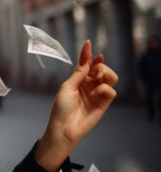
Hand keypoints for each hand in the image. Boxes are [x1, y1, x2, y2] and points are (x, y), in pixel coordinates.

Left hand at [35, 40, 117, 171]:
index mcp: (78, 80)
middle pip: (102, 69)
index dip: (90, 55)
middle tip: (95, 70)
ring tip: (98, 78)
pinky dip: (104, 89)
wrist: (64, 127)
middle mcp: (89, 85)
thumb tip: (86, 55)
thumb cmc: (61, 108)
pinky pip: (111, 91)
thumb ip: (80, 72)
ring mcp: (97, 94)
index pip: (88, 65)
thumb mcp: (68, 86)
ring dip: (106, 74)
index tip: (88, 43)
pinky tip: (95, 93)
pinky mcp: (104, 104)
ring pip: (110, 78)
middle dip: (100, 66)